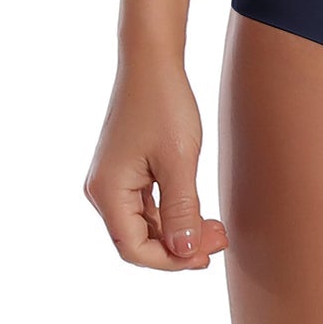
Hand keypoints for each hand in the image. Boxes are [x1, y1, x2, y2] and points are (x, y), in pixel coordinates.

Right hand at [85, 58, 226, 270]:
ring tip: (216, 228)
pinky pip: (146, 209)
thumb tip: (185, 253)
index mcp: (108, 191)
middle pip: (138, 241)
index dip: (170, 260)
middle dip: (179, 247)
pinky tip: (200, 214)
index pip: (134, 248)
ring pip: (144, 227)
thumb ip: (182, 210)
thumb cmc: (164, 105)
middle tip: (220, 239)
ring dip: (179, 233)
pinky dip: (173, 216)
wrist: (152, 63)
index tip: (206, 255)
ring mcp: (112, 182)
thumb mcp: (179, 161)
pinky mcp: (125, 174)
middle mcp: (102, 191)